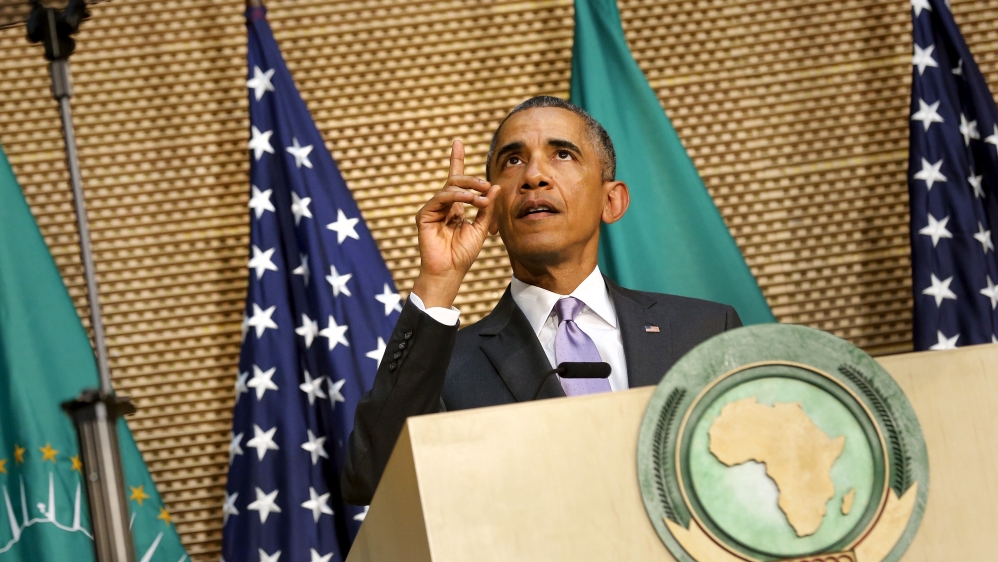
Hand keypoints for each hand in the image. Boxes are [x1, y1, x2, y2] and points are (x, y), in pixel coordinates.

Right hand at [411, 140, 500, 308]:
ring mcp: (433, 209)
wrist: (450, 271)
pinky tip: (469, 200)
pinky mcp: (425, 215)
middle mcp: (443, 205)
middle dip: (471, 179)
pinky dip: (457, 197)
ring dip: (468, 190)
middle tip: (486, 185)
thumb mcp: (481, 227)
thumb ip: (487, 207)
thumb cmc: (464, 253)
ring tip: (481, 199)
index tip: (457, 142)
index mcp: (456, 207)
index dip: (456, 160)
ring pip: (449, 188)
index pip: (457, 180)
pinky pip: (441, 198)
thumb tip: (494, 186)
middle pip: (455, 180)